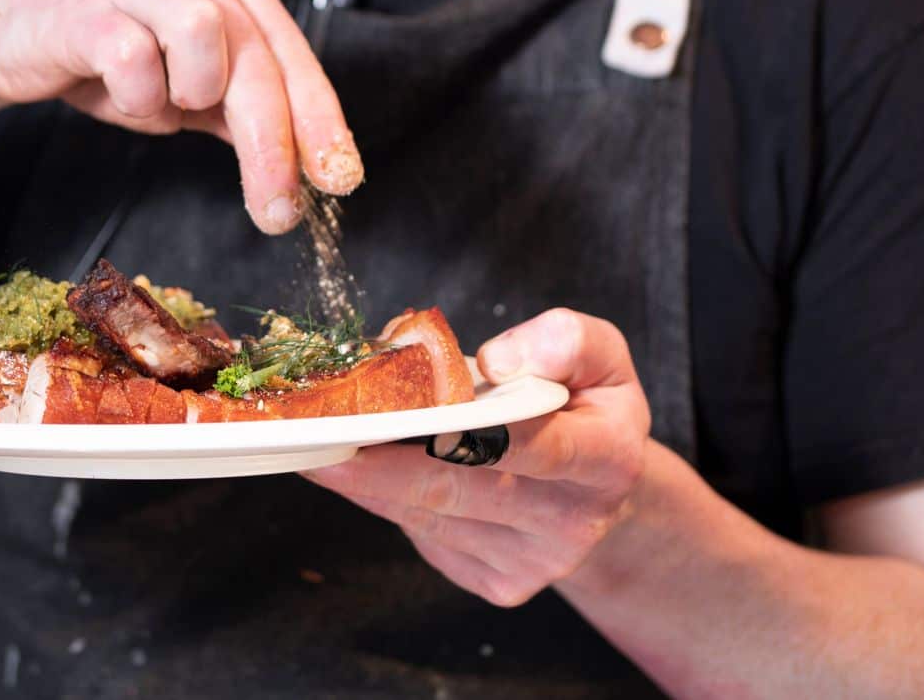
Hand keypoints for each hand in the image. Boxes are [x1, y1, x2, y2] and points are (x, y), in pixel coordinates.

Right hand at [0, 0, 360, 232]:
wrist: (6, 31)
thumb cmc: (102, 53)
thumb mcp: (185, 85)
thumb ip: (239, 110)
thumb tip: (304, 163)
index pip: (294, 57)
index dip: (321, 123)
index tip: (339, 181)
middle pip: (257, 58)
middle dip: (272, 144)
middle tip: (276, 212)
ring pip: (204, 36)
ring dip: (189, 94)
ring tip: (162, 104)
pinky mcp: (87, 4)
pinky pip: (132, 56)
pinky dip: (136, 95)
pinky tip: (120, 94)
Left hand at [304, 309, 649, 606]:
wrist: (603, 488)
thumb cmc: (587, 406)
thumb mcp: (598, 355)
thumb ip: (565, 340)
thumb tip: (501, 360)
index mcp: (608, 459)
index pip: (536, 446)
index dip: (467, 429)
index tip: (400, 413)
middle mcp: (573, 521)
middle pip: (463, 487)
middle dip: (383, 460)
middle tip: (321, 433)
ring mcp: (533, 561)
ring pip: (432, 516)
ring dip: (367, 480)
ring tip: (316, 445)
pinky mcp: (497, 582)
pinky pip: (425, 537)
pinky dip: (383, 500)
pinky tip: (357, 469)